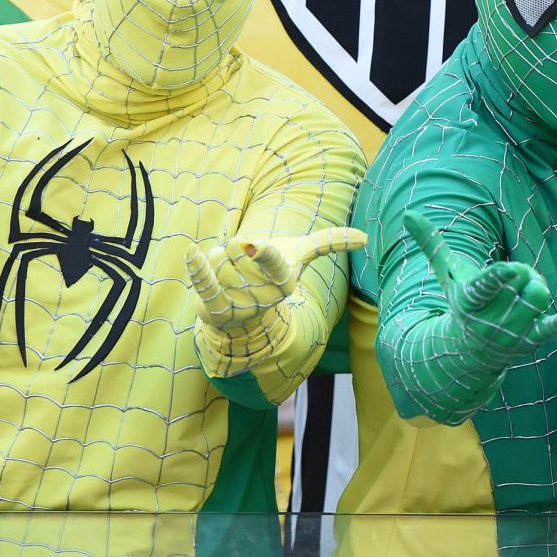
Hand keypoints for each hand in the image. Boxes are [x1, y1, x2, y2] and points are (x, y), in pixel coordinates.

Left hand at [188, 227, 365, 373]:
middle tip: (241, 262)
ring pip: (219, 258)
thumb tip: (364, 238)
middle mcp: (262, 295)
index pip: (273, 262)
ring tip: (227, 274)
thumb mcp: (300, 256)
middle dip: (235, 248)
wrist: (243, 318)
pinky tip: (192, 253)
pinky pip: (205, 285)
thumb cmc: (271, 277)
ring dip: (218, 258)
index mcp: (284, 281)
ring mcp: (238, 304)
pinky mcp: (214, 309)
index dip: (263, 253)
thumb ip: (328, 243)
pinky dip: (198, 269)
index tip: (252, 246)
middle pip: (237, 248)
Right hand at [405, 211, 556, 362]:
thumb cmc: (459, 305)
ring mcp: (512, 331)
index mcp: (471, 299)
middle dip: (523, 273)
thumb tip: (408, 213)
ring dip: (536, 289)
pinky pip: (549, 329)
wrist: (467, 354)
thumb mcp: (447, 277)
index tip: (512, 269)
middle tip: (512, 280)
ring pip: (539, 296)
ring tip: (522, 294)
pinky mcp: (530, 341)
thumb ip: (432, 244)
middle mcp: (492, 317)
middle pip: (523, 280)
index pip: (487, 285)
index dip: (500, 276)